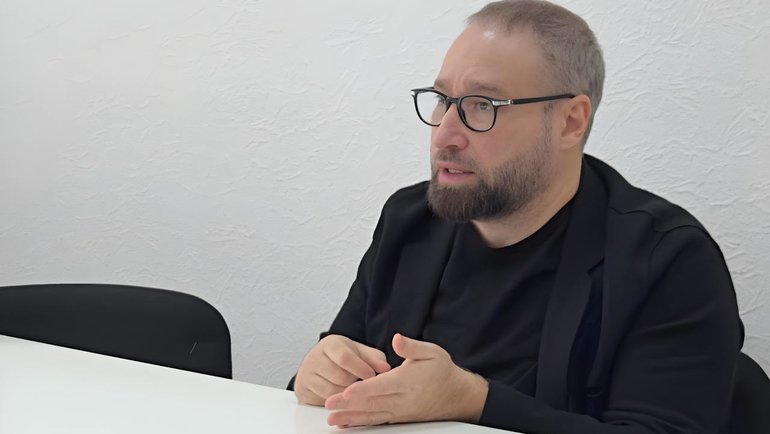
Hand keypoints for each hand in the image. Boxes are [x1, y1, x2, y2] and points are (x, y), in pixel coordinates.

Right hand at [294, 335, 391, 405]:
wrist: (321, 364)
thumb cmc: (344, 357)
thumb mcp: (360, 353)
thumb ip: (374, 358)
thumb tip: (385, 368)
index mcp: (330, 344)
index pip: (344, 357)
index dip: (360, 368)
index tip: (371, 375)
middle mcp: (314, 357)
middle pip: (339, 377)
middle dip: (355, 383)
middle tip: (362, 383)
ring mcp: (306, 374)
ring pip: (332, 392)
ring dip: (346, 394)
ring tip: (353, 389)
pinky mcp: (302, 389)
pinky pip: (323, 401)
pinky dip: (336, 401)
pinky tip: (342, 395)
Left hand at [324, 333, 487, 426]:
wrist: (457, 396)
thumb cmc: (442, 372)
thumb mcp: (432, 352)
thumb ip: (412, 347)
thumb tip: (397, 339)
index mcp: (407, 380)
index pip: (382, 386)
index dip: (363, 389)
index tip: (346, 391)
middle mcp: (402, 399)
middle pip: (372, 403)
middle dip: (349, 405)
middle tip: (329, 405)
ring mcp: (400, 411)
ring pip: (372, 415)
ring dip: (351, 417)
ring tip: (332, 419)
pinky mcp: (398, 417)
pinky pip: (378, 421)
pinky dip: (362, 423)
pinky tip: (348, 423)